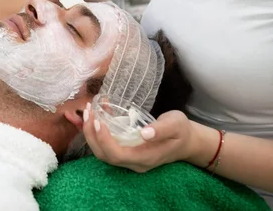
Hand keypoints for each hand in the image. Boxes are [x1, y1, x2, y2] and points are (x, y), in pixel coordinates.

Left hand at [82, 105, 197, 172]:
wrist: (188, 142)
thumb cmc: (182, 131)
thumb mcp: (176, 125)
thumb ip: (162, 129)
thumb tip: (144, 133)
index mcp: (145, 158)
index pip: (117, 155)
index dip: (104, 140)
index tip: (98, 121)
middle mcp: (134, 162)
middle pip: (104, 155)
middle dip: (91, 135)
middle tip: (88, 111)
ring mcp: (130, 160)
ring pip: (102, 152)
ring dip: (91, 134)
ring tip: (88, 112)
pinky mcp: (126, 152)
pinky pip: (107, 146)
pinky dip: (97, 133)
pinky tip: (95, 116)